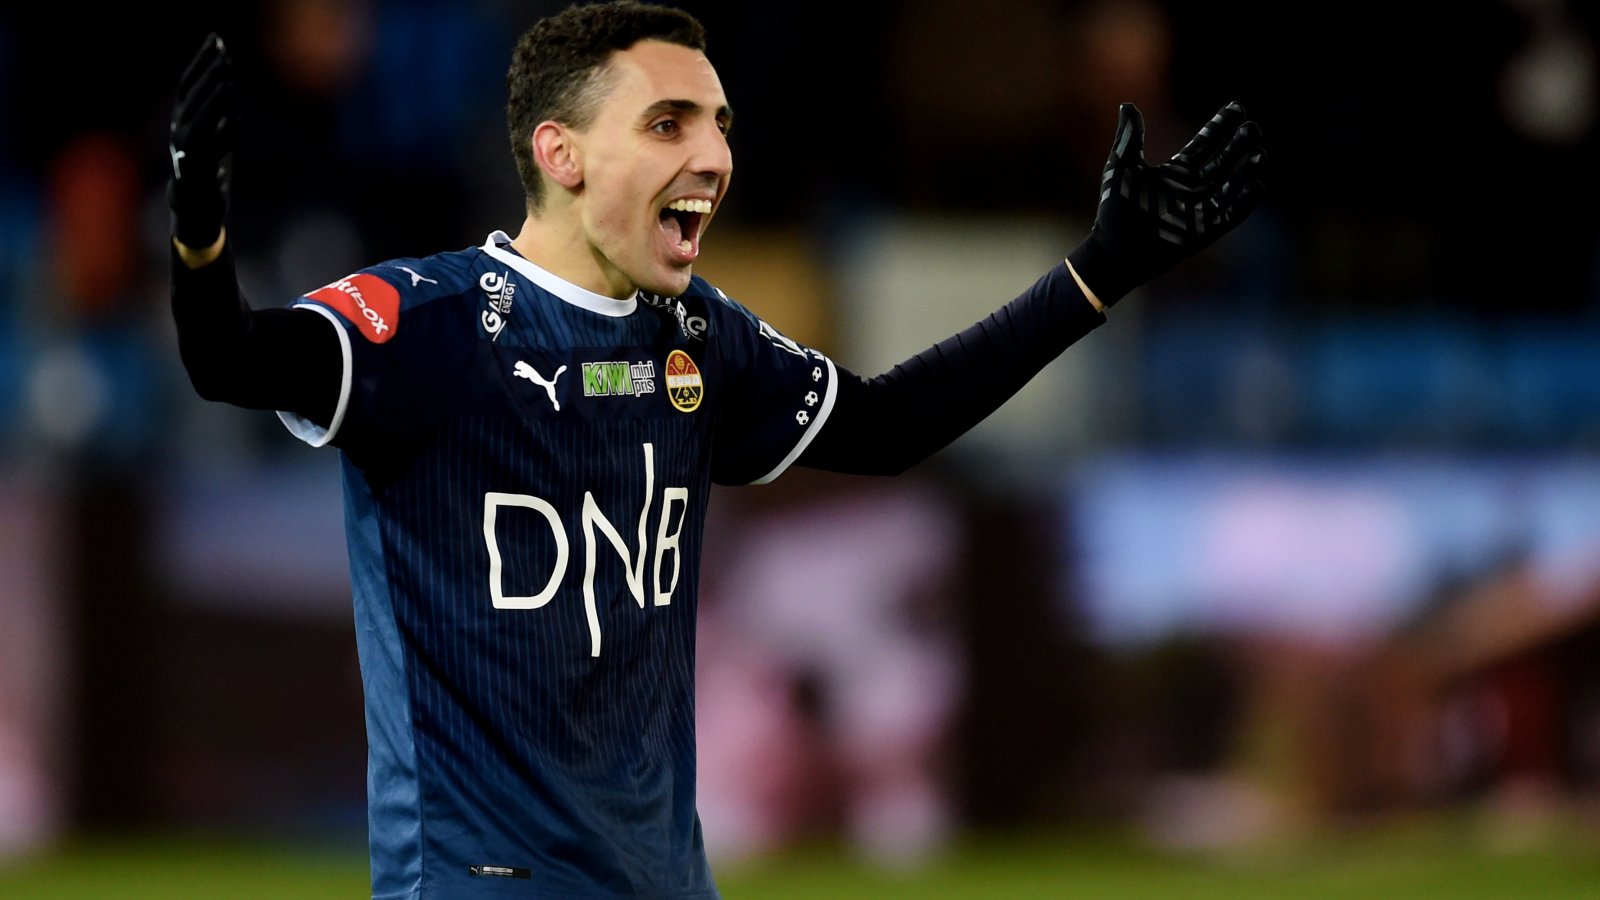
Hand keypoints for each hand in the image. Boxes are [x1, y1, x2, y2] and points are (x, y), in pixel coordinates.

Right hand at [169, 33, 234, 251]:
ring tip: (229, 84)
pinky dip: (221, 136)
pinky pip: (208, 154)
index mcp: (182, 124)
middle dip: (207, 80)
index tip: (217, 41)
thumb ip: (217, 111)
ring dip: (212, 103)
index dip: (200, 63)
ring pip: (196, 125)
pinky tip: (236, 120)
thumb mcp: (213, 138)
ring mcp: (185, 157)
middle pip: (191, 102)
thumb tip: (226, 77)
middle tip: (224, 61)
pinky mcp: (196, 178)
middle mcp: (179, 137)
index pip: (187, 86)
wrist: (196, 217)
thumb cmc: (209, 174)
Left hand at [1067, 101, 1265, 306]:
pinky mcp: (1204, 231)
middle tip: (1253, 128)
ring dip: (1246, 169)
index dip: (1221, 125)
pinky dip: (1244, 201)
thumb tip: (1127, 104)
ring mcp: (1200, 209)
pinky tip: (1256, 184)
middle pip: (1224, 160)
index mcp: (1176, 171)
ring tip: (1260, 152)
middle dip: (1239, 144)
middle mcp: (1192, 187)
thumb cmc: (1115, 208)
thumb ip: (1130, 137)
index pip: (1206, 143)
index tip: (1237, 106)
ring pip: (1231, 185)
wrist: (1113, 250)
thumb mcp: (1121, 167)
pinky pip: (1230, 215)